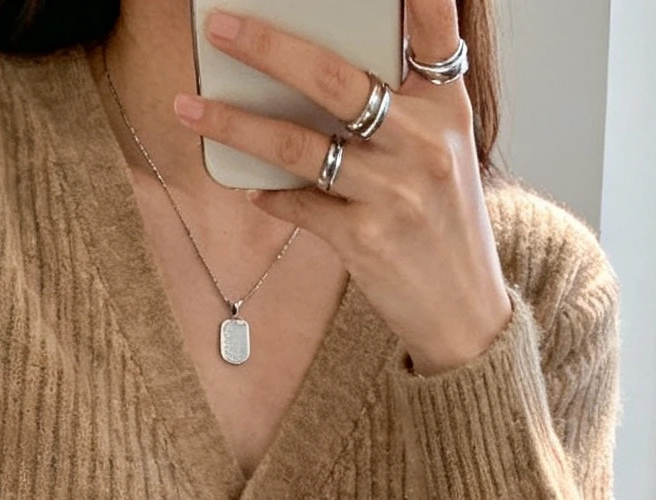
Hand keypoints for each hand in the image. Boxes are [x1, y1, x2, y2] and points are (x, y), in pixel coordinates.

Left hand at [175, 4, 513, 375]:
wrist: (466, 314)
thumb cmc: (444, 220)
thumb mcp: (443, 149)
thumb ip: (402, 101)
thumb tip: (312, 63)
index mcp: (447, 106)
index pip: (436, 29)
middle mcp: (424, 142)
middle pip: (332, 78)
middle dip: (266, 46)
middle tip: (219, 26)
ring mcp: (395, 193)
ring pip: (299, 144)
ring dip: (235, 124)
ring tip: (189, 107)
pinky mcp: (367, 241)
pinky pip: (299, 204)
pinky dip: (270, 193)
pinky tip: (250, 186)